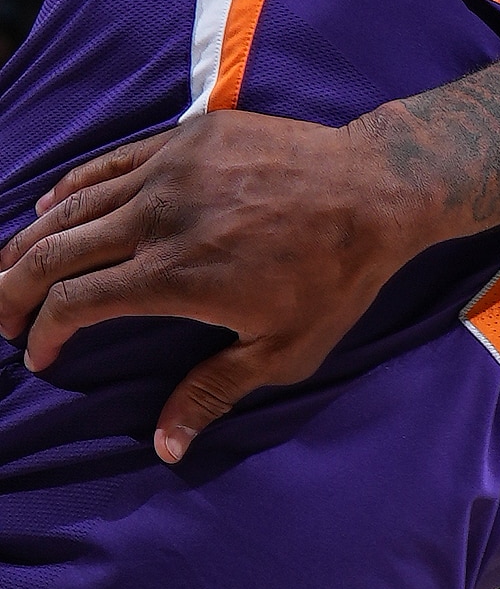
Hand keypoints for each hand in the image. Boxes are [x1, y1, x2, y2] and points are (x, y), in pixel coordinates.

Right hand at [0, 107, 425, 460]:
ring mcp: (166, 172)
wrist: (375, 188)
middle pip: (53, 251)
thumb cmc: (336, 277)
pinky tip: (47, 208)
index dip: (45, 332)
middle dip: (12, 287)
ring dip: (29, 239)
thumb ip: (214, 392)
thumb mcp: (284, 351)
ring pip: (70, 204)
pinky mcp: (182, 140)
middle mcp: (158, 218)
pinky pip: (106, 163)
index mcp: (174, 276)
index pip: (76, 303)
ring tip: (6, 268)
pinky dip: (68, 188)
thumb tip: (165, 448)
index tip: (37, 354)